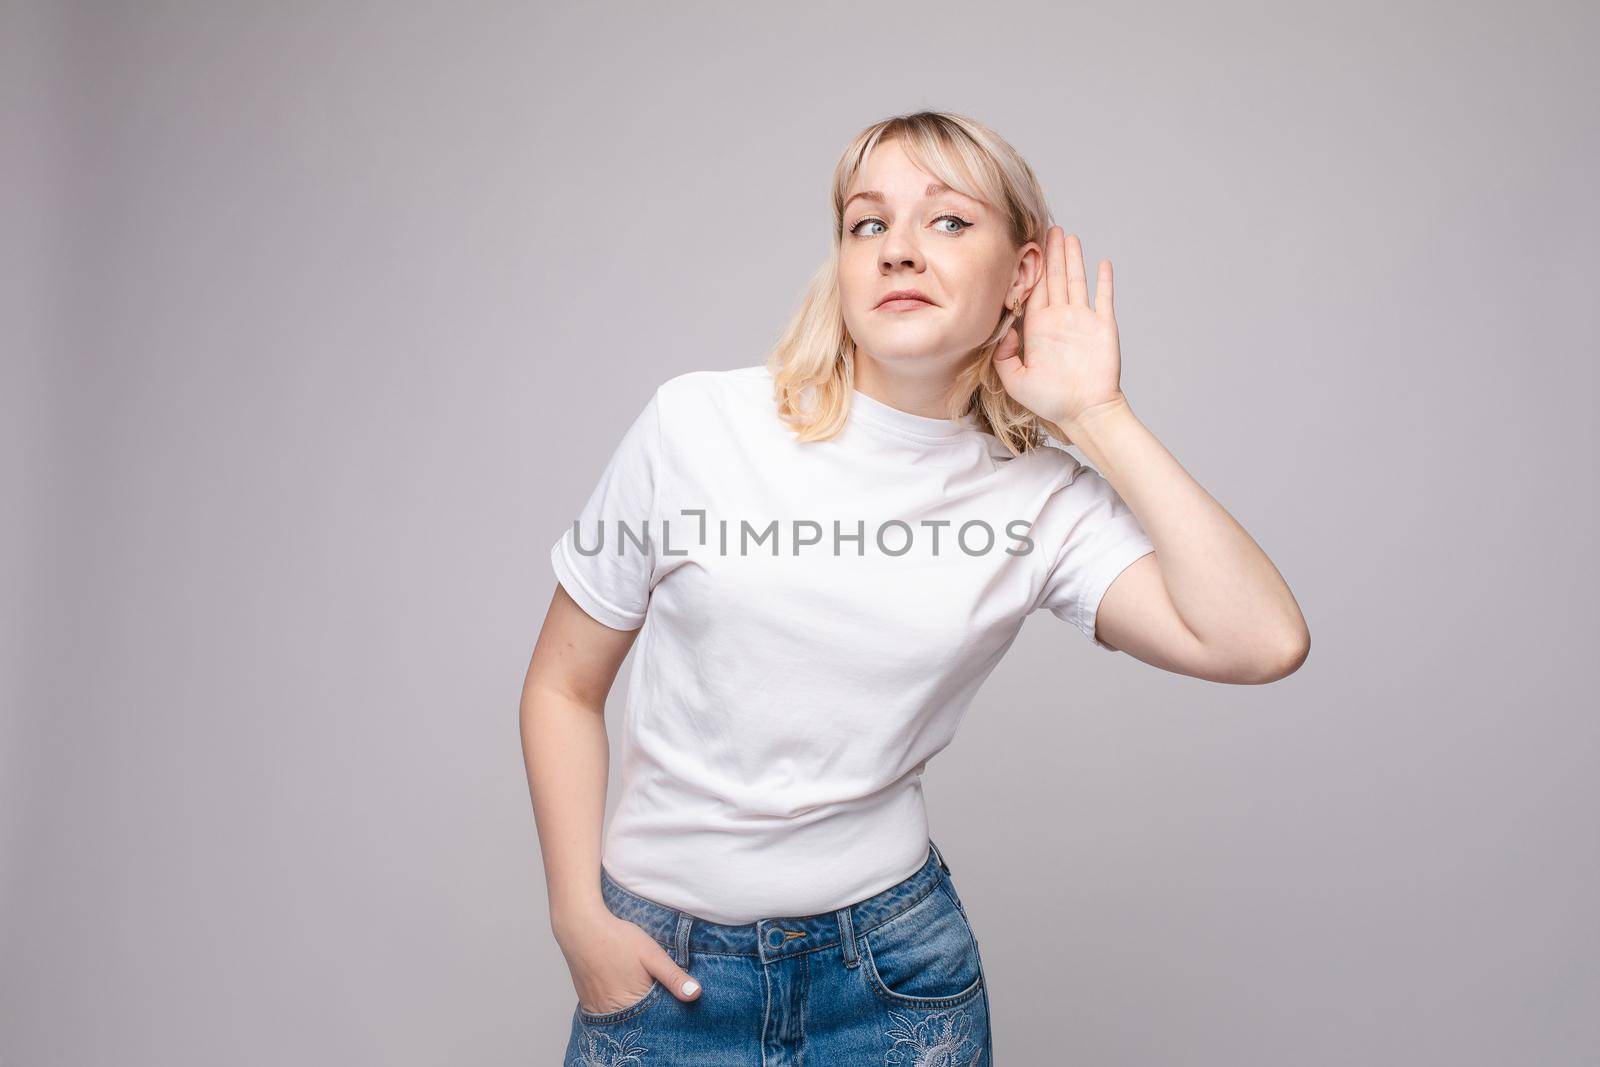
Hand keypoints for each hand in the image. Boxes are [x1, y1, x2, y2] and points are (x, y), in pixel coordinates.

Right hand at [557, 908, 701, 1013]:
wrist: (580, 927)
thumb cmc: (617, 938)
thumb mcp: (652, 954)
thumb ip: (673, 977)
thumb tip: (696, 995)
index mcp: (632, 1004)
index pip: (656, 1020)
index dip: (665, 1009)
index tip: (668, 995)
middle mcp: (612, 1014)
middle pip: (639, 1021)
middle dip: (649, 1011)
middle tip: (649, 984)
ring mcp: (597, 1010)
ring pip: (622, 1017)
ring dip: (632, 1008)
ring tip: (634, 984)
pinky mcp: (587, 1003)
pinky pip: (606, 1012)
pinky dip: (617, 1006)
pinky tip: (620, 987)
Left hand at [992, 226, 1128, 434]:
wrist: (1084, 412)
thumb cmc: (1050, 401)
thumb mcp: (1015, 381)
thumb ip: (1003, 356)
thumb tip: (1004, 329)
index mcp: (1038, 329)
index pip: (1033, 290)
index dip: (1030, 268)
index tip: (1025, 246)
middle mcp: (1060, 319)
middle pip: (1054, 278)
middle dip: (1050, 253)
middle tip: (1047, 227)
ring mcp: (1083, 320)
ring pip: (1076, 280)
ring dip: (1072, 258)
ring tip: (1067, 235)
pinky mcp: (1103, 326)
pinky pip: (1103, 297)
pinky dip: (1103, 280)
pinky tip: (1102, 262)